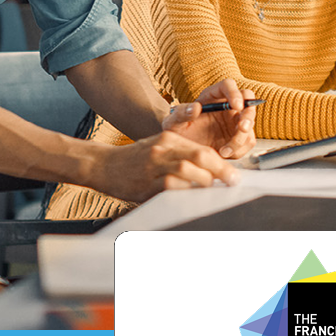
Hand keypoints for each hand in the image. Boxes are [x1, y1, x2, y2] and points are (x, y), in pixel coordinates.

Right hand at [89, 130, 237, 202]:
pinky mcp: (146, 182)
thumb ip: (180, 155)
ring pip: (188, 170)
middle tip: (231, 182)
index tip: (233, 175)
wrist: (102, 164)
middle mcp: (163, 148)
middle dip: (220, 171)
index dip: (221, 163)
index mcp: (168, 138)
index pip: (203, 149)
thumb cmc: (132, 160)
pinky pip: (171, 186)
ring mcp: (154, 164)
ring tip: (210, 191)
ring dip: (204, 182)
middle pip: (200, 156)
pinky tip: (190, 196)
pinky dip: (185, 191)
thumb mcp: (157, 148)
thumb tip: (209, 171)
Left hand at [162, 79, 257, 158]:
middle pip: (247, 100)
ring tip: (225, 150)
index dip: (235, 93)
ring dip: (242, 137)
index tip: (236, 105)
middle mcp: (226, 106)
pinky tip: (224, 153)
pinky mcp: (238, 137)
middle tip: (241, 127)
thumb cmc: (177, 133)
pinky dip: (239, 149)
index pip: (228, 85)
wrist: (181, 153)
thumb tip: (195, 107)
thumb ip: (181, 113)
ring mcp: (234, 122)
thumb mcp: (173, 123)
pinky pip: (247, 141)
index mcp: (211, 96)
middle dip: (248, 114)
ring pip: (249, 123)